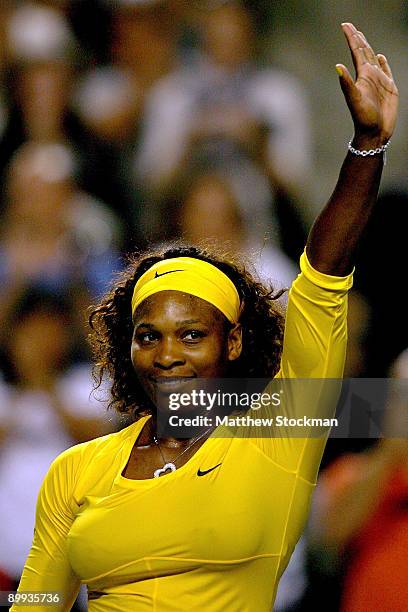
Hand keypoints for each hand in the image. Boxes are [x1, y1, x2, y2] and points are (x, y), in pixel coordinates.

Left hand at [336, 23, 397, 143]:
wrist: (374, 134)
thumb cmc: (363, 119)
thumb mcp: (354, 100)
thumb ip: (346, 83)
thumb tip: (337, 66)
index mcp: (362, 76)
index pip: (355, 52)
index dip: (351, 37)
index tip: (344, 25)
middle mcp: (369, 76)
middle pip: (363, 52)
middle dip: (357, 39)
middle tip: (350, 27)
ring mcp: (379, 82)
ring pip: (373, 59)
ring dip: (368, 48)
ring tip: (362, 37)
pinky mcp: (389, 89)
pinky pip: (386, 71)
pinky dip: (383, 63)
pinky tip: (379, 57)